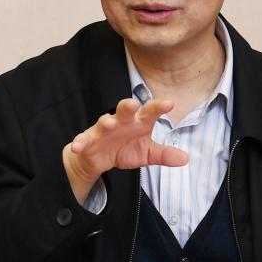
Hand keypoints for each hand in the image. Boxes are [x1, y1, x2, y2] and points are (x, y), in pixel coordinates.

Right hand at [62, 98, 188, 202]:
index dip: (158, 107)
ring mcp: (102, 130)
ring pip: (103, 123)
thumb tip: (185, 158)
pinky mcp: (88, 140)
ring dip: (106, 122)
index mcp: (138, 122)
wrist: (99, 157)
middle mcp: (120, 122)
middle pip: (124, 111)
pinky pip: (83, 141)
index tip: (169, 104)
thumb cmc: (126, 148)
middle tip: (133, 103)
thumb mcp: (147, 154)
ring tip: (109, 123)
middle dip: (127, 106)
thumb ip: (164, 155)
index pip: (150, 112)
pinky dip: (80, 144)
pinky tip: (77, 148)